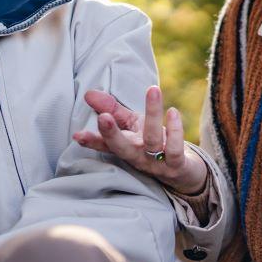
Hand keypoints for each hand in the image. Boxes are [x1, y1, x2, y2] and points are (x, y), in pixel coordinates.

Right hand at [73, 86, 208, 195]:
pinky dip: (175, 131)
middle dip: (111, 134)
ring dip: (152, 114)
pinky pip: (174, 149)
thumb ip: (112, 109)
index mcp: (125, 147)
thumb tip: (88, 93)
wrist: (185, 172)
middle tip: (103, 117)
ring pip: (152, 140)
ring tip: (153, 89)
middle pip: (122, 148)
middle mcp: (138, 157)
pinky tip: (173, 112)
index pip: (105, 144)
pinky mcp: (177, 166)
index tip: (77, 135)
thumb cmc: (154, 143)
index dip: (91, 140)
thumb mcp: (133, 125)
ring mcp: (157, 163)